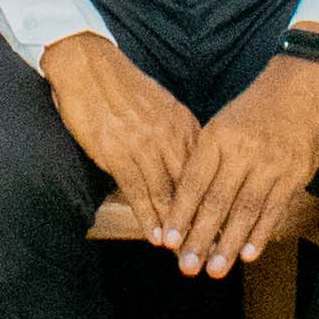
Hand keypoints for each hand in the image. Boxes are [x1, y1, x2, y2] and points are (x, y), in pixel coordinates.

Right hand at [38, 30, 203, 243]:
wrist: (89, 66)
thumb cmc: (122, 87)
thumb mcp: (161, 106)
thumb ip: (176, 135)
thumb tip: (189, 162)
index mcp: (183, 123)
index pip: (207, 170)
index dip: (217, 200)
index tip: (229, 225)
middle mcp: (169, 136)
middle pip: (193, 186)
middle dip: (204, 220)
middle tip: (215, 249)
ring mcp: (144, 145)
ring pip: (168, 194)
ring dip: (178, 227)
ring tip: (187, 252)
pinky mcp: (118, 153)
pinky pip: (138, 191)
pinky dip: (149, 216)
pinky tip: (157, 236)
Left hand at [169, 53, 318, 280]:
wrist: (302, 86)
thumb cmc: (256, 108)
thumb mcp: (223, 124)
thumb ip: (207, 159)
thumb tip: (186, 199)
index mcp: (217, 138)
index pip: (194, 183)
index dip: (181, 214)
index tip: (168, 240)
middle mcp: (242, 152)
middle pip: (216, 202)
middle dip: (200, 237)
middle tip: (187, 266)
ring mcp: (270, 165)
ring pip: (245, 210)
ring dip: (229, 244)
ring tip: (216, 269)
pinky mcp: (294, 174)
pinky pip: (274, 209)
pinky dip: (260, 233)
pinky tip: (248, 254)